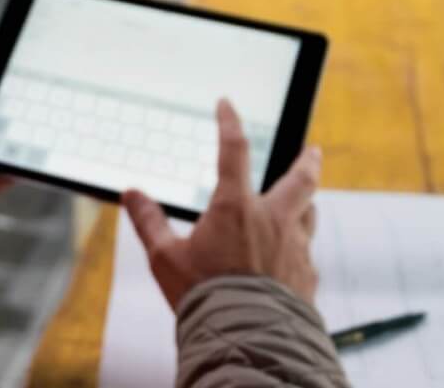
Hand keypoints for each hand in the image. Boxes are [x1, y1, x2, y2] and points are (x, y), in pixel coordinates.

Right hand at [123, 99, 321, 310]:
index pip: (232, 150)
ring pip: (310, 214)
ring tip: (305, 202)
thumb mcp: (165, 257)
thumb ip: (149, 222)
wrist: (248, 338)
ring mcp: (295, 248)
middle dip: (307, 160)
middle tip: (312, 149)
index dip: (228, 123)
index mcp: (236, 207)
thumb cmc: (203, 296)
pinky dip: (299, 249)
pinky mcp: (307, 276)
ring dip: (307, 204)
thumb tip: (130, 194)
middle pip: (301, 179)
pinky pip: (307, 255)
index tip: (227, 104)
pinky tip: (292, 259)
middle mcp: (273, 220)